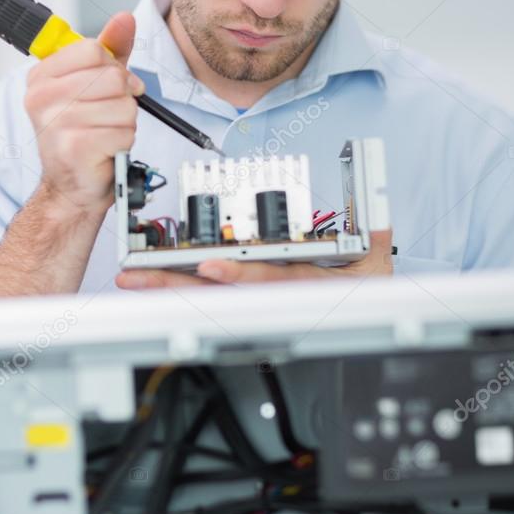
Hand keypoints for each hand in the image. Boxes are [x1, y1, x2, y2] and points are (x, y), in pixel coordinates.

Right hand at [23, 12, 144, 214]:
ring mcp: (55, 122)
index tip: (111, 88)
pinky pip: (123, 131)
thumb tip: (125, 18)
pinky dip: (123, 142)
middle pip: (112, 76)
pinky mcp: (73, 147)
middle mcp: (42, 98)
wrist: (73, 187)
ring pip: (123, 105)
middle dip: (123, 98)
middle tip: (107, 117)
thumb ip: (110, 51)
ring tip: (105, 134)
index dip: (113, 68)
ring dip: (125, 123)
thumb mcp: (96, 86)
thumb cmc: (83, 135)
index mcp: (42, 76)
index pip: (93, 49)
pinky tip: (106, 150)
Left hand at [115, 229, 393, 288]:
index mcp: (309, 287)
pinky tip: (154, 286)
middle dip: (178, 287)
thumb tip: (371, 198)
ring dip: (171, 291)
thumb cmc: (368, 287)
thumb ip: (372, 228)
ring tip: (136, 279)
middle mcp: (277, 303)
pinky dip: (181, 295)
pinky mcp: (251, 309)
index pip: (270, 280)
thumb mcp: (377, 259)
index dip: (238, 275)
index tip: (208, 265)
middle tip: (141, 276)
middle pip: (223, 296)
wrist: (371, 315)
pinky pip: (212, 304)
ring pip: (211, 302)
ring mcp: (262, 309)